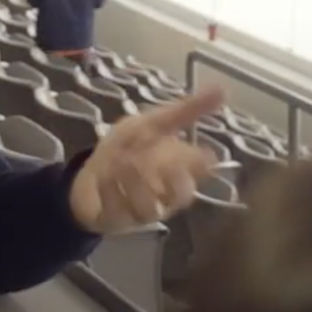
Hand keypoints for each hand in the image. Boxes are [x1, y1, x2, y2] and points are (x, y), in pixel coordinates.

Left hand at [69, 85, 224, 233]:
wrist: (88, 175)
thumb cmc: (127, 149)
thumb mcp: (152, 123)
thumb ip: (185, 111)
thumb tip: (223, 89)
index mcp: (179, 172)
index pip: (200, 172)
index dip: (200, 163)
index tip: (196, 151)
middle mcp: (166, 196)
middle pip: (181, 194)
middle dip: (169, 174)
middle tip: (152, 155)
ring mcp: (143, 212)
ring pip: (150, 206)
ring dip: (135, 179)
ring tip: (123, 161)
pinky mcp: (119, 221)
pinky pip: (120, 210)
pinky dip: (111, 189)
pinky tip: (104, 176)